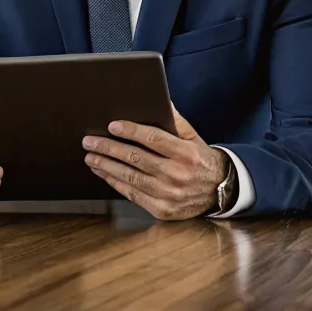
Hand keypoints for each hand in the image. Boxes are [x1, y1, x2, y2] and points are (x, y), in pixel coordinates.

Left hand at [82, 106, 226, 220]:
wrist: (221, 191)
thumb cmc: (201, 160)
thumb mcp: (193, 137)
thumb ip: (175, 120)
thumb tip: (159, 100)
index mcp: (186, 153)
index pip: (153, 139)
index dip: (131, 131)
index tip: (112, 125)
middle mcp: (177, 175)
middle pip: (136, 159)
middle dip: (109, 148)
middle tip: (90, 141)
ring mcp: (169, 195)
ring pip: (130, 178)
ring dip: (106, 166)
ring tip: (91, 156)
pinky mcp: (162, 210)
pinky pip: (133, 194)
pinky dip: (115, 183)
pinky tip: (104, 173)